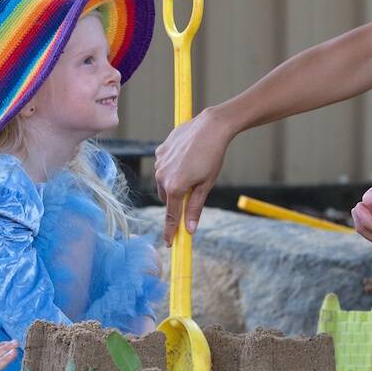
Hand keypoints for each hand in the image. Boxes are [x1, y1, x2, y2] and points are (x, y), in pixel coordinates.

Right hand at [154, 107, 234, 245]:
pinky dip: (173, 167)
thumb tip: (190, 229)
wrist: (210, 127)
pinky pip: (164, 166)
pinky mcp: (160, 151)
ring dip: (175, 182)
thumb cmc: (212, 157)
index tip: (169, 243)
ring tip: (194, 169)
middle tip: (195, 189)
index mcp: (174, 187)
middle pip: (168, 198)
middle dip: (178, 199)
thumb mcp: (206, 185)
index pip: (171, 216)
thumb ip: (195, 208)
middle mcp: (162, 176)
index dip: (171, 231)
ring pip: (165, 182)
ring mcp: (159, 163)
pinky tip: (187, 157)